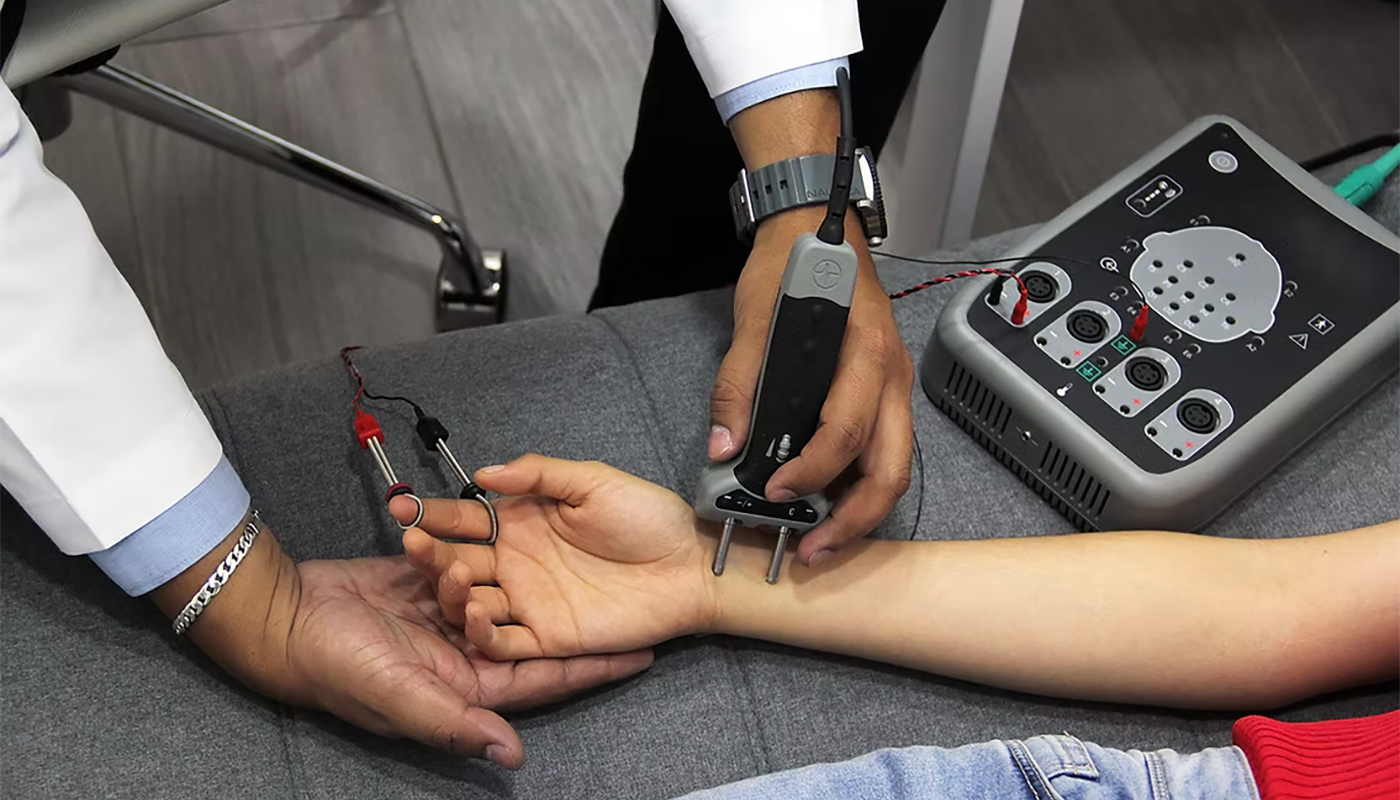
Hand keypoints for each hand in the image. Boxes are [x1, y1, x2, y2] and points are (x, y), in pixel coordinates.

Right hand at [151, 521, 650, 769]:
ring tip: (517, 544)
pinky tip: (466, 529)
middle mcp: (460, 656)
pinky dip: (459, 550)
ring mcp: (439, 619)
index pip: (545, 678)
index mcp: (467, 687)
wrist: (283, 620)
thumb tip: (514, 755)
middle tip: (609, 585)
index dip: (593, 668)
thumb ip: (458, 724)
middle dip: (566, 611)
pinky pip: (455, 566)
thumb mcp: (402, 698)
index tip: (644, 654)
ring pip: (492, 590)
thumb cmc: (337, 669)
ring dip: (500, 569)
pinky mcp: (418, 586)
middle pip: (528, 632)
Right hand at [390, 456, 718, 660]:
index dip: (435, 513)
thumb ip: (539, 475)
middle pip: (459, 561)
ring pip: (472, 602)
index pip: (466, 518)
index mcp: (521, 523)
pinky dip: (483, 632)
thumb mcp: (592, 482)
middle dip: (430, 552)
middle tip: (409, 541)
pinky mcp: (546, 637)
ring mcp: (528, 602)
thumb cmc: (646, 518)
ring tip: (447, 574)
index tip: (405, 507)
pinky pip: (503, 641)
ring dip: (452, 591)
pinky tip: (474, 614)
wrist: (688, 566)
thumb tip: (486, 471)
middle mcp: (516, 564)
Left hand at [710, 206, 914, 564]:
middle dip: (854, 518)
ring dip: (862, 510)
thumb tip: (723, 450)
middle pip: (892, 467)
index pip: (844, 431)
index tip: (775, 494)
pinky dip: (860, 485)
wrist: (817, 225)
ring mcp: (894, 387)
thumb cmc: (789, 267)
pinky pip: (884, 450)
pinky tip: (828, 503)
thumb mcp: (754, 319)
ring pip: (896, 466)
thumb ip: (737, 386)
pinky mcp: (885, 393)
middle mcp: (891, 376)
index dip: (812, 473)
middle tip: (811, 550)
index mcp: (863, 352)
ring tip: (820, 539)